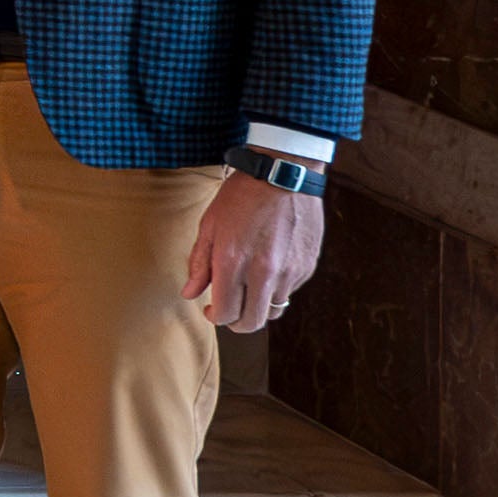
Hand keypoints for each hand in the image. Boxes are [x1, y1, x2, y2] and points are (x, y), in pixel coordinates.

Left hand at [185, 170, 322, 333]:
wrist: (284, 174)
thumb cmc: (241, 196)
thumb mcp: (210, 224)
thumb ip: (199, 263)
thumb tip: (190, 293)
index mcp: (233, 262)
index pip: (226, 313)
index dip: (215, 317)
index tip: (211, 309)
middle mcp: (263, 272)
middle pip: (252, 322)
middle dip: (237, 322)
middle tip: (230, 310)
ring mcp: (289, 272)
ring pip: (272, 309)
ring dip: (258, 305)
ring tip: (248, 287)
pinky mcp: (307, 267)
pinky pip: (289, 291)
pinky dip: (276, 289)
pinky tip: (268, 269)